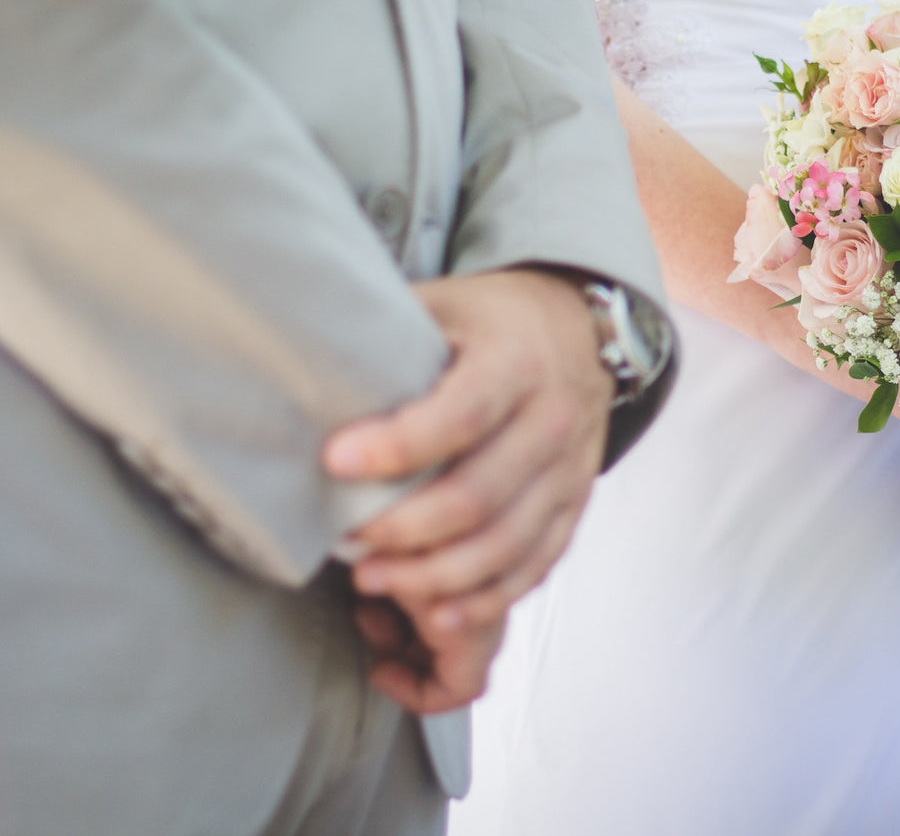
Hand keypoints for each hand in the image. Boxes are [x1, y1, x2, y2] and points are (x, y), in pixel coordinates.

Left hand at [324, 268, 613, 710]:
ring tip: (372, 578)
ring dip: (434, 576)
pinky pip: (534, 566)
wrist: (579, 333)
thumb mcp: (444, 307)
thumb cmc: (493, 323)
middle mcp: (552, 420)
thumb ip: (389, 337)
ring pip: (504, 545)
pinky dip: (486, 599)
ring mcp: (568, 471)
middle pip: (477, 497)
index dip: (396, 447)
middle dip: (402, 529)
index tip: (335, 461)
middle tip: (346, 539)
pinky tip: (438, 613)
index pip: (461, 416)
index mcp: (516, 362)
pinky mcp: (573, 507)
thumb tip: (298, 360)